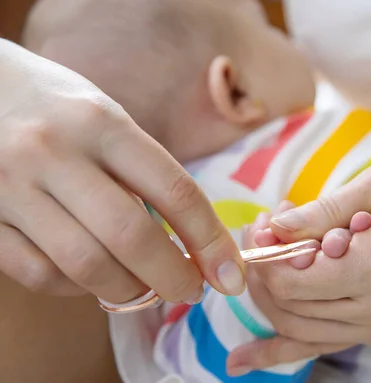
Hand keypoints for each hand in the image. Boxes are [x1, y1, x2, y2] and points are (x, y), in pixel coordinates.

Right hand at [0, 40, 243, 303]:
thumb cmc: (55, 106)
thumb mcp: (105, 118)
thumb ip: (141, 171)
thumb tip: (188, 241)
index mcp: (102, 123)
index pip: (174, 191)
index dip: (211, 241)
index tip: (232, 275)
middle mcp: (55, 152)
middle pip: (131, 236)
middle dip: (173, 277)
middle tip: (192, 291)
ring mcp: (11, 186)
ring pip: (84, 264)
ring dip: (128, 290)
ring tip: (145, 289)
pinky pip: (39, 273)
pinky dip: (77, 288)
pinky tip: (92, 279)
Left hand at [228, 151, 370, 370]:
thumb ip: (324, 212)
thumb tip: (274, 229)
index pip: (292, 279)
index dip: (263, 252)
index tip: (263, 222)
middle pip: (290, 307)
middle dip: (262, 270)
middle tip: (262, 231)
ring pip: (301, 329)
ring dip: (272, 296)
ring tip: (269, 254)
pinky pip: (324, 345)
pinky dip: (281, 352)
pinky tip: (244, 362)